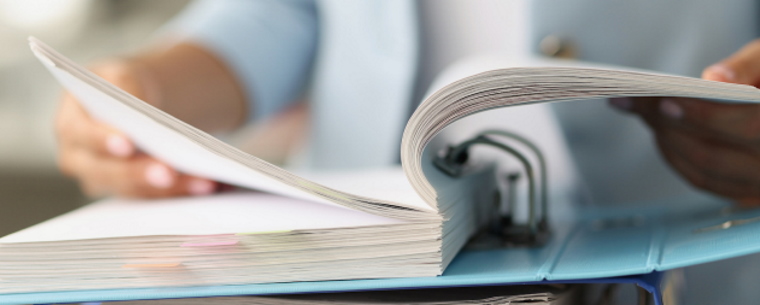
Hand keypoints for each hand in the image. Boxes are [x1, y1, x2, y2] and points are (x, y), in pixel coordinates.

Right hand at [55, 59, 217, 197]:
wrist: (131, 104)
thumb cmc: (122, 86)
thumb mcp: (121, 74)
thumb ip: (125, 86)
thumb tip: (140, 106)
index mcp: (71, 126)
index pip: (83, 136)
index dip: (104, 141)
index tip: (127, 145)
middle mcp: (80, 160)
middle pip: (109, 172)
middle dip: (141, 173)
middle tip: (169, 172)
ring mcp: (104, 180)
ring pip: (135, 190)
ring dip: (171, 189)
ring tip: (203, 181)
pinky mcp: (129, 191)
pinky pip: (154, 197)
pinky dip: (181, 191)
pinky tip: (208, 185)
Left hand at [610, 39, 759, 204]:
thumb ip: (748, 67)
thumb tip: (714, 79)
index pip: (746, 129)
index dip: (701, 116)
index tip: (663, 100)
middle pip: (713, 156)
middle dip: (668, 125)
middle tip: (636, 100)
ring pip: (704, 173)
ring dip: (666, 141)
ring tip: (642, 110)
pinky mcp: (747, 194)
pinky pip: (705, 181)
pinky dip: (677, 156)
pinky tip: (661, 131)